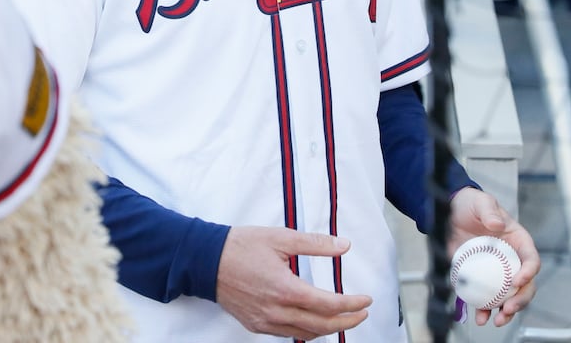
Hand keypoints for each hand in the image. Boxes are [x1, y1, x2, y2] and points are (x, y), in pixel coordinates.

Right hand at [216, 226, 371, 337]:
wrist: (205, 261)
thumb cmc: (239, 246)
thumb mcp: (280, 237)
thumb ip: (315, 243)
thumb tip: (343, 245)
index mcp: (285, 289)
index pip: (329, 305)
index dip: (351, 304)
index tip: (365, 300)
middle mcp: (276, 311)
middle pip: (322, 326)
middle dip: (347, 322)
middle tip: (361, 313)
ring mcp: (265, 322)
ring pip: (306, 335)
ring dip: (328, 329)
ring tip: (343, 318)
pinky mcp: (256, 325)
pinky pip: (288, 335)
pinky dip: (306, 332)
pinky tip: (313, 323)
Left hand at [447, 188, 540, 327]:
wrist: (450, 212)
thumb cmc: (471, 204)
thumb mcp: (481, 202)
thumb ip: (489, 211)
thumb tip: (497, 225)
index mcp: (519, 243)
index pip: (531, 260)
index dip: (529, 272)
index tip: (517, 281)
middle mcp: (512, 260)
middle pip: (525, 286)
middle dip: (521, 300)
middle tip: (508, 308)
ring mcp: (497, 272)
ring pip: (508, 297)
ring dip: (506, 312)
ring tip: (497, 320)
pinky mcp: (481, 279)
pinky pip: (486, 298)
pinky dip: (485, 309)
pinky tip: (480, 317)